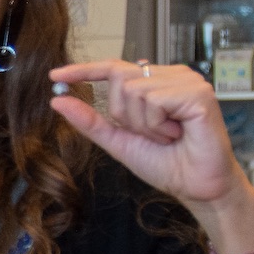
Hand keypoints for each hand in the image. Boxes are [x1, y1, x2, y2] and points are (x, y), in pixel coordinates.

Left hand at [49, 59, 252, 212]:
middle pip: (118, 78)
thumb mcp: (118, 141)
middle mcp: (171, 75)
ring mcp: (187, 80)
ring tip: (168, 135)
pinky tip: (178, 133)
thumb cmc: (166, 164)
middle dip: (124, 115)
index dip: (83, 70)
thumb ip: (90, 121)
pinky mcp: (198, 92)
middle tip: (151, 134)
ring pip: (133, 90)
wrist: (196, 186)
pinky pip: (154, 100)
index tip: (55, 76)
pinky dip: (158, 125)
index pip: (113, 67)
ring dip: (144, 124)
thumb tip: (58, 101)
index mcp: (154, 82)